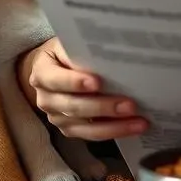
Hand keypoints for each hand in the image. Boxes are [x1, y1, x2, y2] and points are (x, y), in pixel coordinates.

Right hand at [17, 38, 148, 141]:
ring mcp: (56, 117)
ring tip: (139, 122)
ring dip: (114, 125)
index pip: (56, 79)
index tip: (97, 82)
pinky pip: (91, 135)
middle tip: (129, 105)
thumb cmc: (64, 53)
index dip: (75, 82)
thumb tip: (112, 54)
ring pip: (85, 126)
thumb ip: (82, 50)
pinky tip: (133, 127)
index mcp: (42, 73)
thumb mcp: (67, 44)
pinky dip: (113, 132)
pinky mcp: (68, 129)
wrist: (50, 69)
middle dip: (103, 107)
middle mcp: (46, 99)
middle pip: (73, 107)